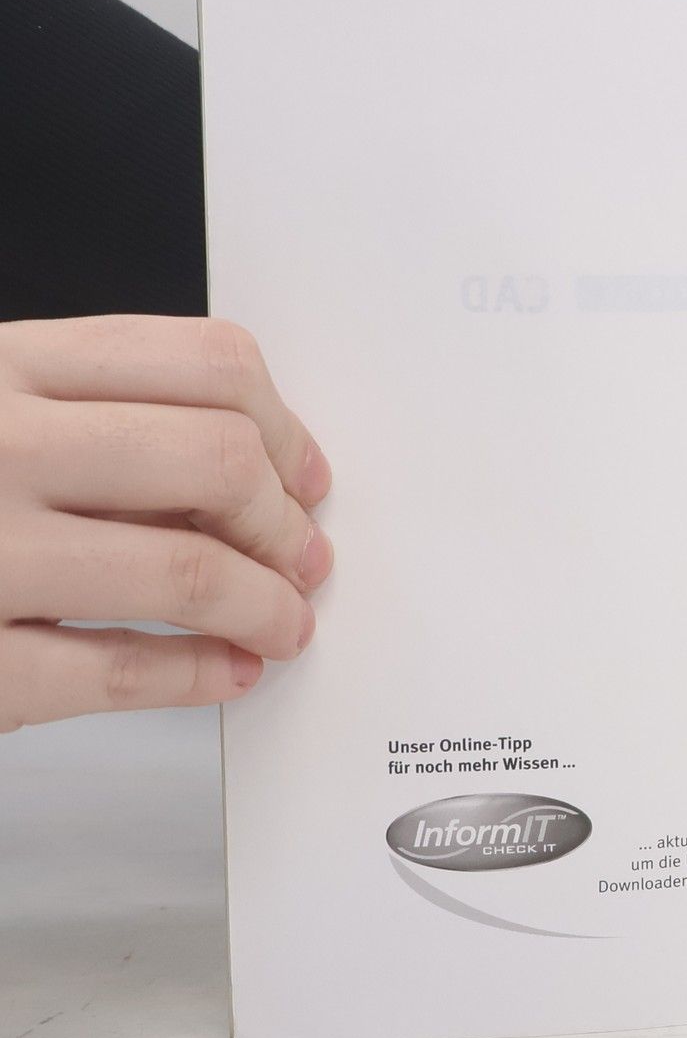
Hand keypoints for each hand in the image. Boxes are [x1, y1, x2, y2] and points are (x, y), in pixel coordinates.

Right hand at [0, 316, 331, 731]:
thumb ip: (92, 423)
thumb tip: (255, 471)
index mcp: (1, 367)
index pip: (205, 362)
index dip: (285, 427)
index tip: (305, 477)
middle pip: (216, 458)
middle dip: (283, 521)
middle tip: (301, 558)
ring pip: (186, 568)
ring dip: (267, 605)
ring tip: (282, 624)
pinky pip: (115, 672)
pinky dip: (198, 676)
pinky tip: (226, 673)